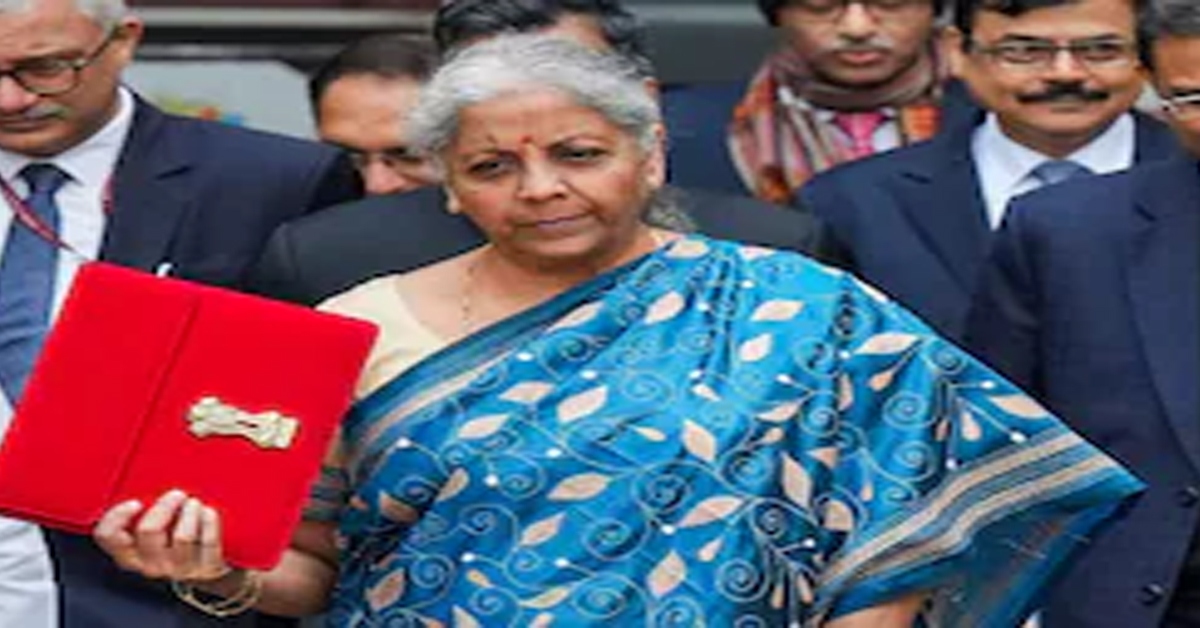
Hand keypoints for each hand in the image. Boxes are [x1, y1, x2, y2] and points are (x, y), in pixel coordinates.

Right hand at [93, 489, 231, 582]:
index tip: (135, 502)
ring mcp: (179, 569)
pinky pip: (208, 543)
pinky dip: (209, 523)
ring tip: (194, 502)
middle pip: (149, 531)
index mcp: (130, 554)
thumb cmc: (175, 541)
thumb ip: (143, 508)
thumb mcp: (154, 528)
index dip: (116, 517)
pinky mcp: (206, 570)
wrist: (207, 572)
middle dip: (163, 507)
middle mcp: (151, 564)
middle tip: (176, 494)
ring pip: (182, 537)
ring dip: (189, 512)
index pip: (107, 537)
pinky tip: (208, 512)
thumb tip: (145, 472)